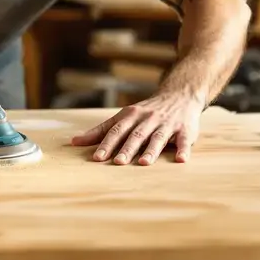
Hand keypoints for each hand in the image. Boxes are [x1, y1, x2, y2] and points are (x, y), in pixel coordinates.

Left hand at [70, 94, 201, 164]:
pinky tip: (181, 159)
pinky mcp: (185, 129)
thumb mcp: (123, 117)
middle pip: (135, 135)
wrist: (178, 96)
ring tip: (144, 163)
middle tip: (118, 162)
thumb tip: (74, 142)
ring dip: (151, 150)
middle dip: (126, 148)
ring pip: (158, 137)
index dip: (106, 144)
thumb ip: (101, 130)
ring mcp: (167, 124)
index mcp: (130, 116)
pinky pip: (185, 140)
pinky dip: (184, 149)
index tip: (96, 157)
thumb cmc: (145, 112)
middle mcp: (148, 119)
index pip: (115, 131)